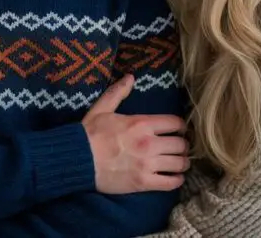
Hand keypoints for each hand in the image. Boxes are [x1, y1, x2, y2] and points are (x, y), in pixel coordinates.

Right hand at [82, 74, 189, 193]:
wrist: (77, 160)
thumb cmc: (89, 134)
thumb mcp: (102, 108)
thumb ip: (118, 92)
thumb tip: (130, 77)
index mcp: (142, 124)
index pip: (175, 123)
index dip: (181, 126)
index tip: (179, 130)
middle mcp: (149, 143)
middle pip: (181, 144)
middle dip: (183, 145)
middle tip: (180, 148)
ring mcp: (147, 164)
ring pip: (179, 163)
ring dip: (182, 163)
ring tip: (179, 163)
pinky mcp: (143, 182)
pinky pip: (170, 183)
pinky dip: (176, 180)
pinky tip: (175, 178)